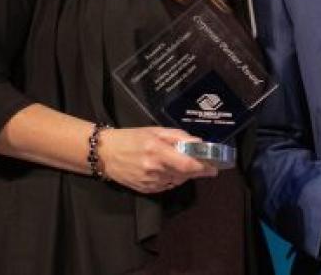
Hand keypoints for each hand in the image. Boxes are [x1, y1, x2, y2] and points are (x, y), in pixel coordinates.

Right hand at [96, 127, 217, 193]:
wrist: (105, 154)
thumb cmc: (131, 138)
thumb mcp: (155, 131)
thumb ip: (178, 136)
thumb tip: (199, 142)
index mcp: (157, 151)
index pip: (186, 164)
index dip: (203, 167)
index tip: (215, 166)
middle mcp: (154, 169)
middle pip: (185, 174)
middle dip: (196, 170)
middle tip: (203, 163)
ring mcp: (149, 182)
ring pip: (177, 181)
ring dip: (184, 174)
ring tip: (180, 163)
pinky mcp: (145, 190)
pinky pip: (167, 186)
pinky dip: (173, 179)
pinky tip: (168, 170)